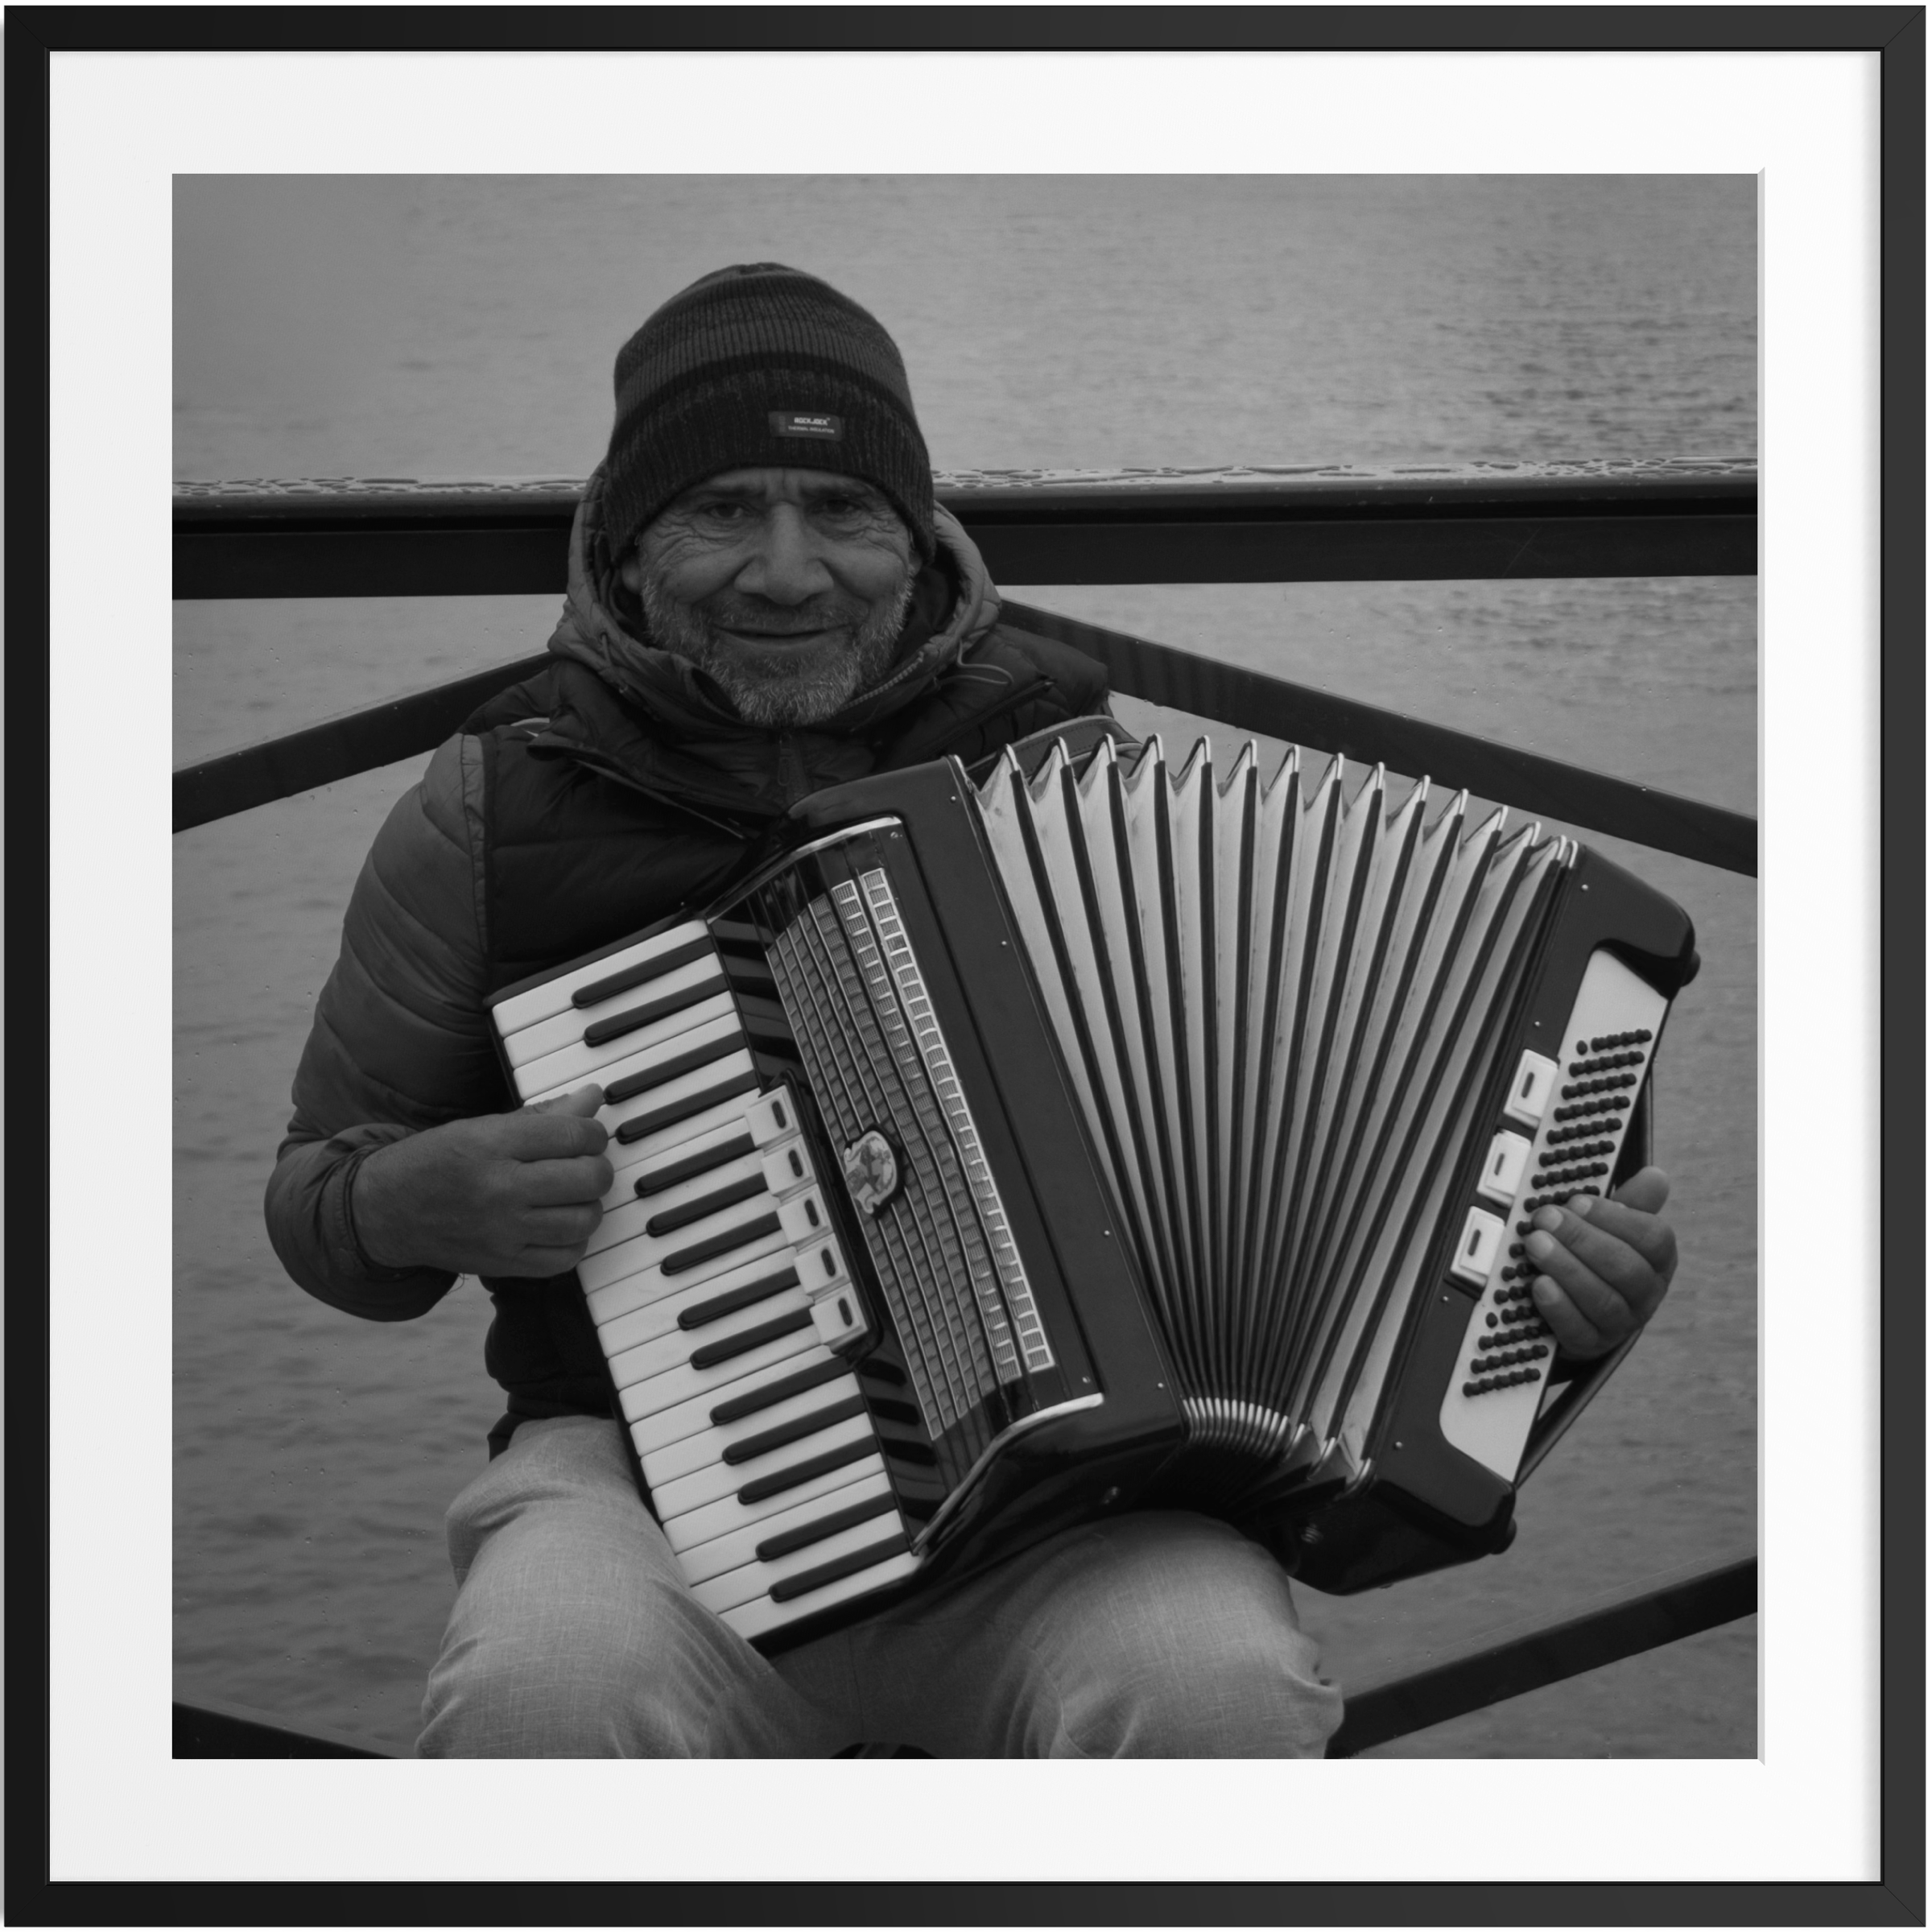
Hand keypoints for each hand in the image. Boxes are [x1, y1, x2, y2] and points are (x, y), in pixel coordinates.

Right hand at [353, 1084, 612, 1277]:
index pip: (574, 1134)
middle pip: (589, 1178)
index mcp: (492, 1144)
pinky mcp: (504, 1264)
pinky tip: (561, 1224)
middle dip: (599, 1167)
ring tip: (574, 1195)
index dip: (594, 1132)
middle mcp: (499, 1188)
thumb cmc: (437, 1160)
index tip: (587, 1135)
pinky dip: (575, 1241)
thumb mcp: (482, 1126)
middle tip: (586, 1164)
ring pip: (585, 1219)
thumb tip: (593, 1096)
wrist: (385, 1212)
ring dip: (591, 1204)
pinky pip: (567, 1257)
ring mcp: (503, 1232)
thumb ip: (542, 1114)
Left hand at [1523, 1166, 1677, 1359]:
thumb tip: (1656, 1176)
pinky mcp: (1590, 1345)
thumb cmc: (1600, 1258)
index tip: (1578, 1201)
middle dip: (1582, 1240)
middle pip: (1625, 1269)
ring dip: (1566, 1269)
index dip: (1615, 1218)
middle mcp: (1646, 1294)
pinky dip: (1558, 1307)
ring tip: (1536, 1245)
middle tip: (1546, 1218)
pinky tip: (1540, 1285)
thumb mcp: (1614, 1227)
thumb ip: (1631, 1202)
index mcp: (1657, 1259)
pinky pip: (1578, 1330)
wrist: (1583, 1311)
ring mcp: (1620, 1323)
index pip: (1653, 1239)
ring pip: (1602, 1299)